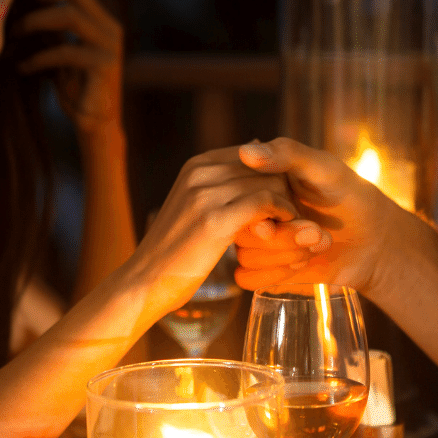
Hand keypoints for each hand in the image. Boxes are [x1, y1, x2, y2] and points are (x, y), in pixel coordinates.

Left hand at [18, 0, 123, 139]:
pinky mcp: (104, 67)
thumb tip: (21, 5)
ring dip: (35, 22)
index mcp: (101, 21)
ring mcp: (109, 46)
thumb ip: (52, 30)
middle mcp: (110, 29)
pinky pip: (65, 51)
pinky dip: (39, 57)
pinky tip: (23, 67)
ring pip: (69, 16)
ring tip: (15, 34)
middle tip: (16, 7)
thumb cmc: (75, 88)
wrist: (95, 124)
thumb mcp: (61, 52)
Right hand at [125, 146, 300, 315]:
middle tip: (294, 215)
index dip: (274, 176)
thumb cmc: (175, 252)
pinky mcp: (214, 219)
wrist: (144, 283)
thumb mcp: (194, 208)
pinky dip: (282, 213)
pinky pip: (265, 202)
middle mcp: (199, 172)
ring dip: (287, 203)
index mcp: (196, 165)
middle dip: (284, 188)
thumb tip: (252, 156)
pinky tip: (285, 228)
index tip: (284, 200)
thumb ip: (221, 186)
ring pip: (269, 181)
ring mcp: (205, 193)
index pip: (254, 154)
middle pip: (264, 167)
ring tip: (292, 224)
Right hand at [235, 137, 406, 293]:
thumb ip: (287, 154)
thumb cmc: (349, 196)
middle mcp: (252, 211)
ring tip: (317, 243)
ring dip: (286, 255)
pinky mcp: (263, 269)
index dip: (262, 210)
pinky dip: (276, 274)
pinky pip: (246, 278)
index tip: (292, 212)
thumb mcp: (324, 168)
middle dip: (283, 237)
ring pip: (245, 257)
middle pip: (241, 232)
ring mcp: (256, 241)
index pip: (236, 197)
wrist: (372, 240)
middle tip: (316, 232)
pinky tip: (302, 264)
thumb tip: (246, 151)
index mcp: (258, 182)